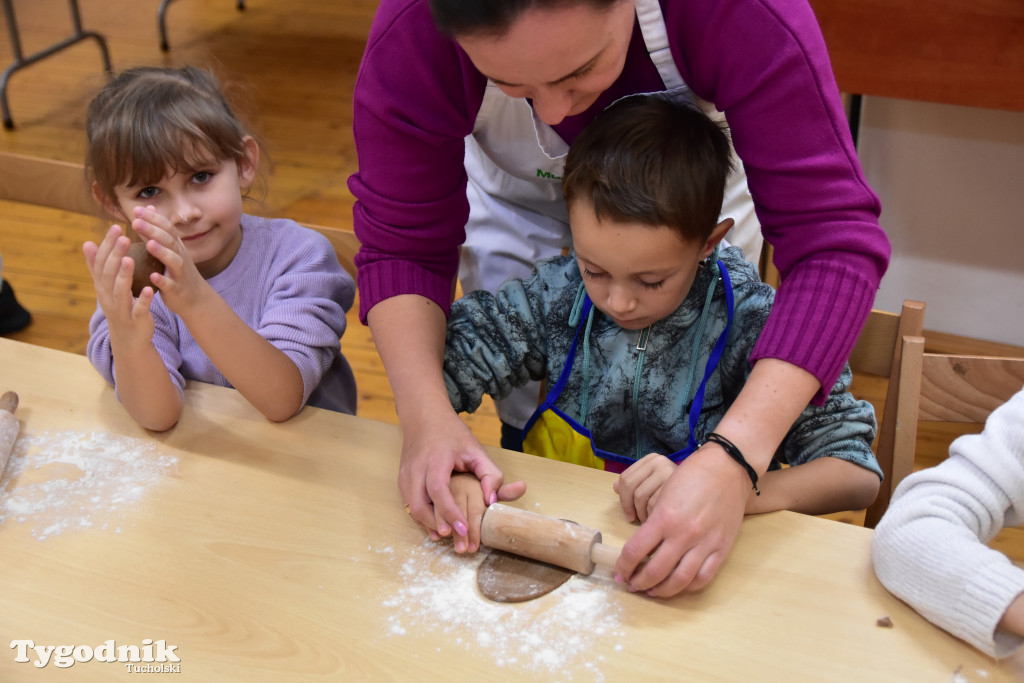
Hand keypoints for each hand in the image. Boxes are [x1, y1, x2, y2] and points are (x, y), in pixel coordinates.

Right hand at [83, 224, 156, 346]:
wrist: (129, 338)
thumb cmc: (119, 306)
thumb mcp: (106, 287)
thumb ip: (97, 266)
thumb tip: (87, 242)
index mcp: (102, 286)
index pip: (101, 262)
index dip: (107, 245)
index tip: (116, 227)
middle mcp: (108, 296)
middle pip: (108, 274)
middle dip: (115, 255)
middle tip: (124, 237)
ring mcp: (121, 309)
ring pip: (120, 291)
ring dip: (124, 275)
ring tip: (130, 259)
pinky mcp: (135, 320)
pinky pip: (138, 309)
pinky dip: (143, 299)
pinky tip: (149, 288)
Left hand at [130, 206, 207, 314]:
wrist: (196, 298)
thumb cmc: (178, 272)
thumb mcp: (171, 248)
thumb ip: (158, 230)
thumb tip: (149, 208)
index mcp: (176, 246)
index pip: (166, 228)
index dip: (153, 218)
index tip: (137, 210)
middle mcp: (180, 257)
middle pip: (169, 241)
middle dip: (153, 230)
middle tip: (136, 222)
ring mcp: (180, 273)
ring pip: (173, 260)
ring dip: (162, 252)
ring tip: (148, 244)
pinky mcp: (177, 289)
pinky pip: (171, 284)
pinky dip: (162, 280)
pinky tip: (152, 276)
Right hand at [399, 408, 524, 544]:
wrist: (423, 416)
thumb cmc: (452, 434)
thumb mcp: (476, 449)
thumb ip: (491, 474)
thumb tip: (492, 501)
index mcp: (435, 458)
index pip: (438, 489)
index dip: (449, 511)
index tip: (462, 528)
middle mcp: (416, 468)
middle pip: (419, 504)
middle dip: (437, 525)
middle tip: (457, 541)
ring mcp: (405, 475)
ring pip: (412, 508)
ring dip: (428, 525)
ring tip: (447, 537)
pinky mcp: (401, 480)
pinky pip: (409, 504)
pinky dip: (422, 518)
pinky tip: (436, 527)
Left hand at [614, 443, 748, 596]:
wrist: (728, 468)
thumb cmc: (693, 475)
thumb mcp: (664, 493)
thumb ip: (654, 521)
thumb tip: (642, 546)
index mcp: (664, 517)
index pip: (635, 551)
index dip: (623, 567)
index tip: (620, 572)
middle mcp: (683, 534)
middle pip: (655, 571)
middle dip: (638, 582)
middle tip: (632, 584)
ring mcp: (705, 543)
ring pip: (679, 580)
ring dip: (661, 591)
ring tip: (652, 591)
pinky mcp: (722, 548)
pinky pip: (703, 577)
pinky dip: (688, 587)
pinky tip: (679, 585)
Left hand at [614, 453, 675, 522]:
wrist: (716, 479)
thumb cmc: (681, 486)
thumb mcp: (654, 479)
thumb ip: (634, 482)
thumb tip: (614, 488)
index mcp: (652, 459)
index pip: (626, 479)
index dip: (623, 500)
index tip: (628, 514)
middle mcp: (661, 463)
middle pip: (633, 489)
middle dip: (630, 508)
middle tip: (635, 519)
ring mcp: (671, 475)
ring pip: (644, 500)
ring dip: (643, 515)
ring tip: (650, 522)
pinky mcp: (681, 491)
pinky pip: (658, 508)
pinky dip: (654, 519)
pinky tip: (661, 523)